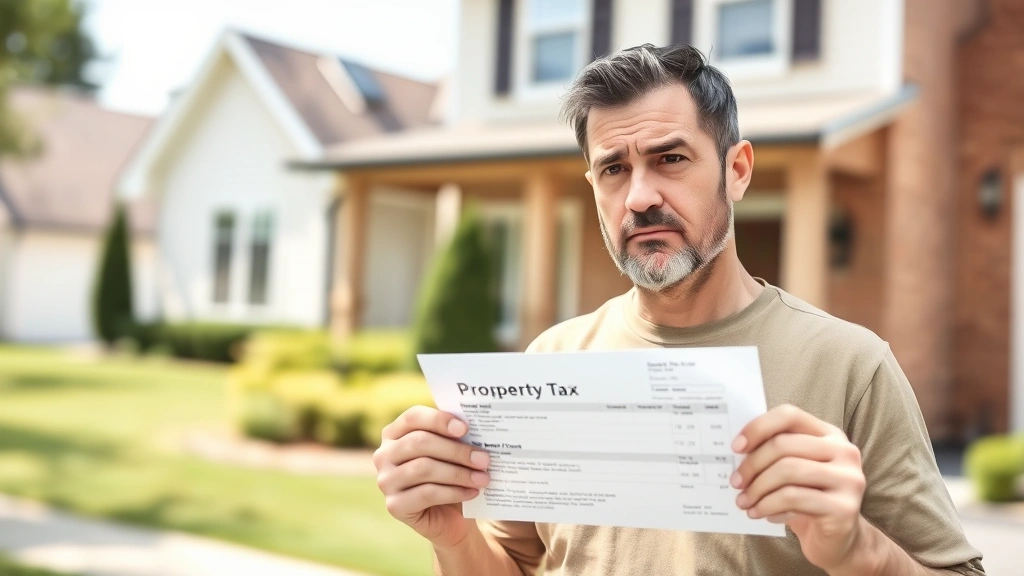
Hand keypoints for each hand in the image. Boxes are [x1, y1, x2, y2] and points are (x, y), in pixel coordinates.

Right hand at [373, 406, 491, 547]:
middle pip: (419, 442)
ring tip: (483, 477)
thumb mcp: (451, 453)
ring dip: (459, 473)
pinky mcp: (394, 505)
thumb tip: (476, 426)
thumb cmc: (450, 476)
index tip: (465, 428)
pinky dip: (454, 492)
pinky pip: (427, 494)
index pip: (412, 417)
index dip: (438, 420)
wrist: (449, 517)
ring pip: (424, 468)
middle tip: (484, 459)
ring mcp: (386, 481)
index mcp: (394, 433)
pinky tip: (472, 492)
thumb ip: (455, 436)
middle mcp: (383, 455)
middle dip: (456, 450)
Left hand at [731, 404, 867, 572]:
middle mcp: (844, 452)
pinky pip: (793, 498)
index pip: (789, 415)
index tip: (736, 447)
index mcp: (830, 434)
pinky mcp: (843, 507)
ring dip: (757, 488)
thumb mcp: (793, 471)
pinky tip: (758, 513)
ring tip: (743, 501)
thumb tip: (736, 449)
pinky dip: (767, 505)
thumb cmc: (808, 500)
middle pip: (784, 444)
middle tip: (735, 482)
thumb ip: (775, 454)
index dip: (758, 427)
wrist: (839, 541)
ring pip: (787, 470)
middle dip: (752, 464)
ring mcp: (848, 479)